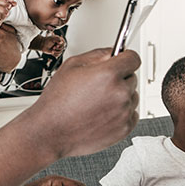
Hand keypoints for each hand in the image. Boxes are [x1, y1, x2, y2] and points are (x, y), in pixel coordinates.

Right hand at [24, 48, 139, 160]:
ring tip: (98, 101)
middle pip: (132, 77)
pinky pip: (132, 114)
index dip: (125, 58)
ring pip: (132, 96)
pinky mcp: (124, 129)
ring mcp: (123, 112)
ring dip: (121, 96)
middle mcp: (120, 93)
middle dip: (119, 78)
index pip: (133, 58)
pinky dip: (122, 113)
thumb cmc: (56, 102)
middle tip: (99, 85)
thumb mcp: (71, 66)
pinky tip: (103, 113)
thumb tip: (111, 53)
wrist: (51, 132)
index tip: (121, 60)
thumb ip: (96, 55)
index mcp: (108, 74)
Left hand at [35, 34, 65, 57]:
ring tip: (52, 50)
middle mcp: (59, 45)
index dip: (61, 45)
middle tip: (53, 48)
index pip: (63, 43)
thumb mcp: (52, 39)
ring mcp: (57, 49)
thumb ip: (57, 39)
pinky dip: (55, 54)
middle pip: (62, 48)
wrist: (42, 45)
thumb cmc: (47, 41)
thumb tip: (61, 42)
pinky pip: (58, 55)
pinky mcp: (55, 52)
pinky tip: (52, 52)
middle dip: (57, 48)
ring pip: (60, 52)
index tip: (57, 45)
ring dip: (56, 52)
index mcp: (59, 40)